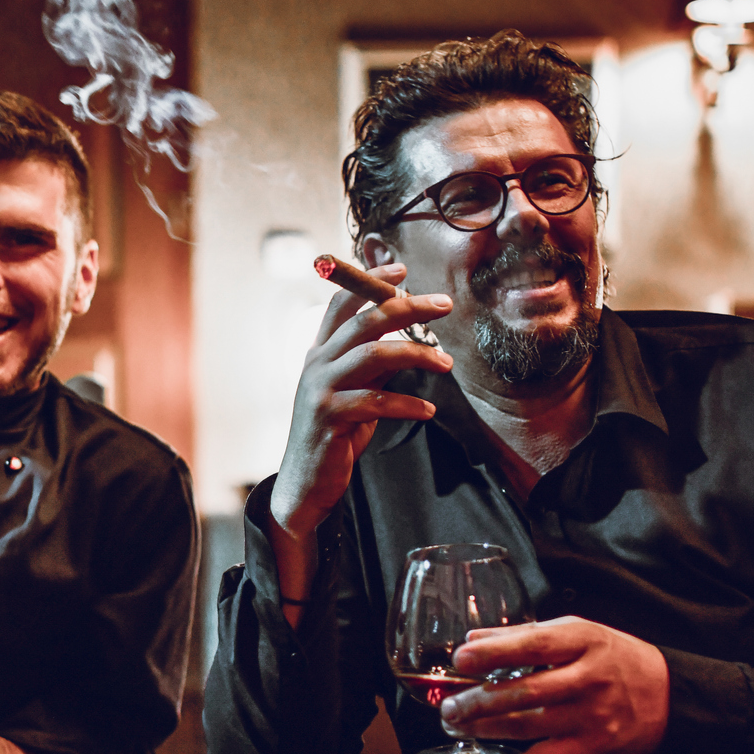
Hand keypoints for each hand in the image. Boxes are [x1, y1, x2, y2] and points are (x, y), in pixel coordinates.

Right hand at [271, 266, 452, 540]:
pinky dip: (407, 404)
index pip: (343, 303)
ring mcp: (320, 389)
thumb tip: (408, 341)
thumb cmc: (334, 434)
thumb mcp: (356, 392)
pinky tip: (428, 410)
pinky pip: (376, 402)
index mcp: (321, 352)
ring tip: (446, 364)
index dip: (371, 282)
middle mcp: (317, 363)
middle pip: (365, 321)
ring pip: (373, 355)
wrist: (306, 483)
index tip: (402, 270)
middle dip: (408, 307)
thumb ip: (374, 366)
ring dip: (417, 355)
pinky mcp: (329, 417)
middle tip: (444, 305)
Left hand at [437, 616, 669, 753]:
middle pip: (528, 691)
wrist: (669, 696)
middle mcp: (589, 679)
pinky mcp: (593, 748)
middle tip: (449, 705)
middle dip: (482, 700)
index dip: (497, 652)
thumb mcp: (579, 634)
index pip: (535, 645)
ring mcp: (591, 716)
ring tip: (457, 727)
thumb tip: (475, 640)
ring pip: (530, 726)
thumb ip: (526, 635)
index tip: (463, 658)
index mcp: (584, 642)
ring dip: (487, 729)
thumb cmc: (615, 658)